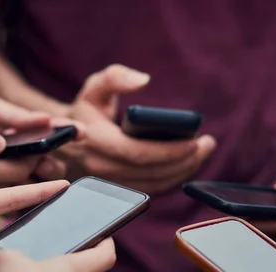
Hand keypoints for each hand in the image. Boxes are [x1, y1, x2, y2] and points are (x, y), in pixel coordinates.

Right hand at [57, 64, 215, 193]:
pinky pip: (151, 189)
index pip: (137, 153)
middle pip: (151, 172)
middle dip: (184, 161)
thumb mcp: (95, 87)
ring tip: (203, 152)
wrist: (67, 139)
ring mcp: (110, 182)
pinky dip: (173, 179)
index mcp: (96, 142)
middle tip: (208, 144)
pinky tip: (188, 164)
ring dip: (183, 171)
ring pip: (154, 184)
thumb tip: (143, 80)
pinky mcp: (119, 190)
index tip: (194, 141)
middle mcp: (101, 167)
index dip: (168, 151)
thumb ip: (115, 77)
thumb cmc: (86, 109)